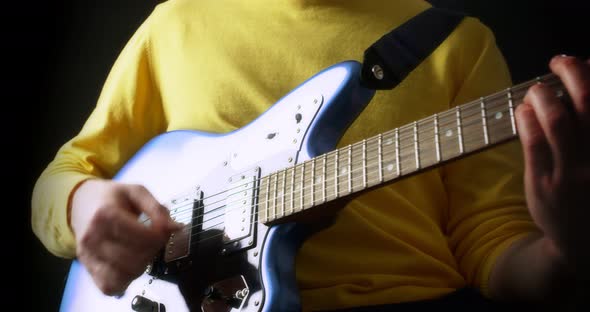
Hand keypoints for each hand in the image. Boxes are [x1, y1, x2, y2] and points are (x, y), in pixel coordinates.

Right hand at [70, 179, 182, 294]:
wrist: (80, 202)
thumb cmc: (112, 197)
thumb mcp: (136, 192)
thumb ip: (157, 208)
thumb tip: (176, 228)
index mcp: (106, 215)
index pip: (142, 237)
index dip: (160, 236)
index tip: (163, 230)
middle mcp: (94, 237)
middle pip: (135, 258)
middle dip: (152, 251)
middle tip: (154, 241)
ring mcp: (88, 255)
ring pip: (125, 275)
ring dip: (142, 266)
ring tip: (142, 251)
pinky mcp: (87, 268)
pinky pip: (109, 286)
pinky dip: (125, 280)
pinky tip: (130, 265)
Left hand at [516, 55, 589, 267]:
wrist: (583, 245)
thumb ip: (589, 131)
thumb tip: (579, 91)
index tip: (586, 61)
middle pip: (588, 101)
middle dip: (572, 72)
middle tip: (561, 61)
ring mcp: (573, 173)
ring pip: (557, 120)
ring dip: (544, 94)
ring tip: (537, 88)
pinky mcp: (544, 183)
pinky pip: (533, 141)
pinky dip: (527, 118)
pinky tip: (524, 110)